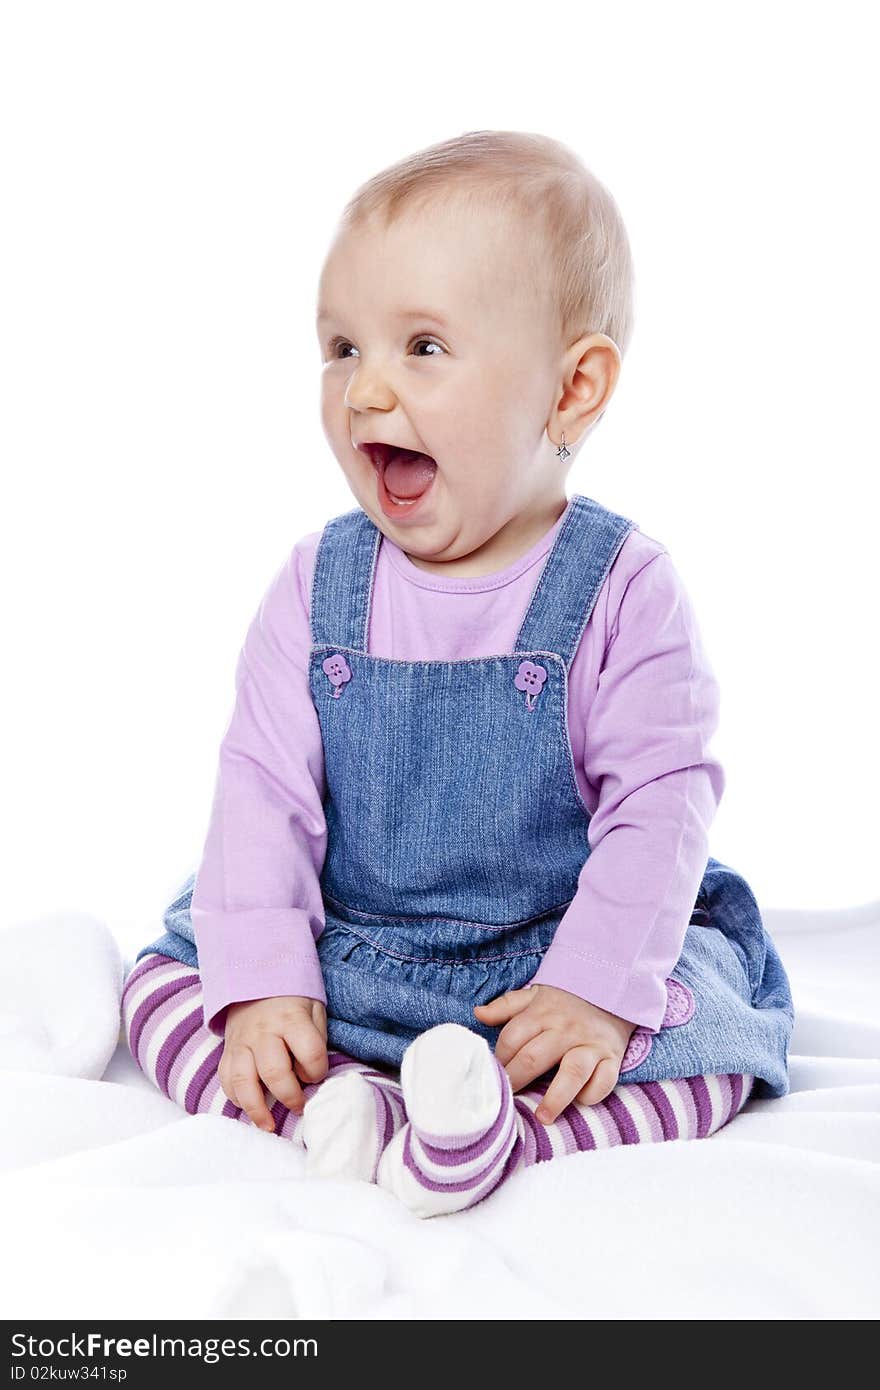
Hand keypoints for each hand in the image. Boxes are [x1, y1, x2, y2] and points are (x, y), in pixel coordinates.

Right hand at [219, 995, 328, 1132]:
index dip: (318, 1071)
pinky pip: (226, 1080)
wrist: (255, 980)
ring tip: (269, 1125)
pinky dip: (237, 1098)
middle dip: (289, 1096)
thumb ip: (316, 1040)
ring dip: (257, 1109)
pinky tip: (249, 1107)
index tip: (317, 1075)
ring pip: (244, 1081)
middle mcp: (263, 1032)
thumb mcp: (314, 1009)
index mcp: (291, 1019)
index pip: (310, 1052)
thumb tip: (309, 1076)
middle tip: (299, 1107)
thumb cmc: (291, 1002)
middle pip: (274, 1072)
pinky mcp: (228, 1051)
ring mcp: (242, 1042)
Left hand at [473, 984, 636, 1124]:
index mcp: (542, 1013)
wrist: (611, 990)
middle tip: (507, 1102)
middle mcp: (565, 1029)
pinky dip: (592, 1094)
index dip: (499, 1059)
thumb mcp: (535, 995)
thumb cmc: (565, 1001)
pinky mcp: (611, 1057)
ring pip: (572, 1072)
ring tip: (542, 1118)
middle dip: (517, 1080)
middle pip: (535, 1057)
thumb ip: (506, 1006)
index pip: (512, 1038)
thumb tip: (478, 1014)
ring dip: (556, 1097)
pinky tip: (579, 1102)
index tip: (493, 1077)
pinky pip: (604, 1080)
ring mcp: (589, 1044)